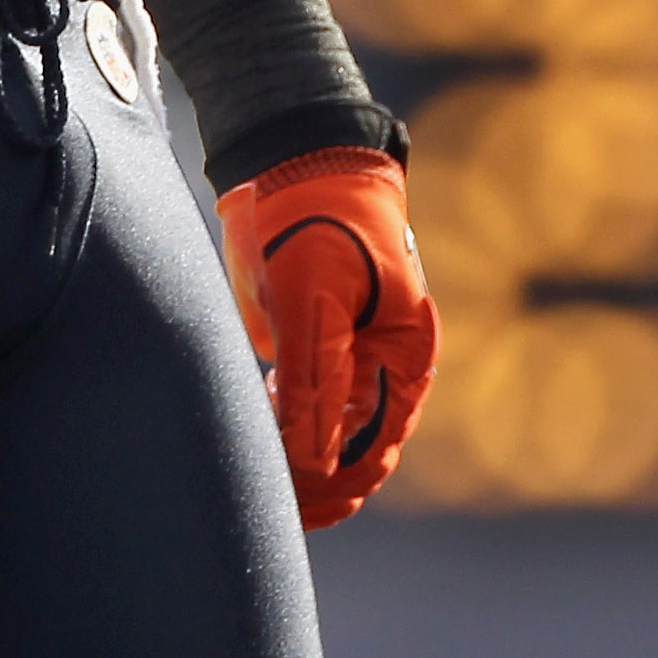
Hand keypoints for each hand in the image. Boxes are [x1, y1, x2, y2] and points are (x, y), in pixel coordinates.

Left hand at [217, 147, 439, 526]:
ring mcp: (346, 364)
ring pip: (323, 443)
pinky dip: (278, 433)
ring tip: (253, 461)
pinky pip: (299, 413)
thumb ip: (316, 380)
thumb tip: (314, 465)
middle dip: (311, 485)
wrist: (293, 162)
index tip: (285, 495)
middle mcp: (381, 371)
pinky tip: (252, 423)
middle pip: (352, 458)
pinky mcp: (309, 352)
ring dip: (292, 465)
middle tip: (261, 492)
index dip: (332, 483)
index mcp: (405, 359)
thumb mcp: (315, 298)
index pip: (373, 451)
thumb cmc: (318, 218)